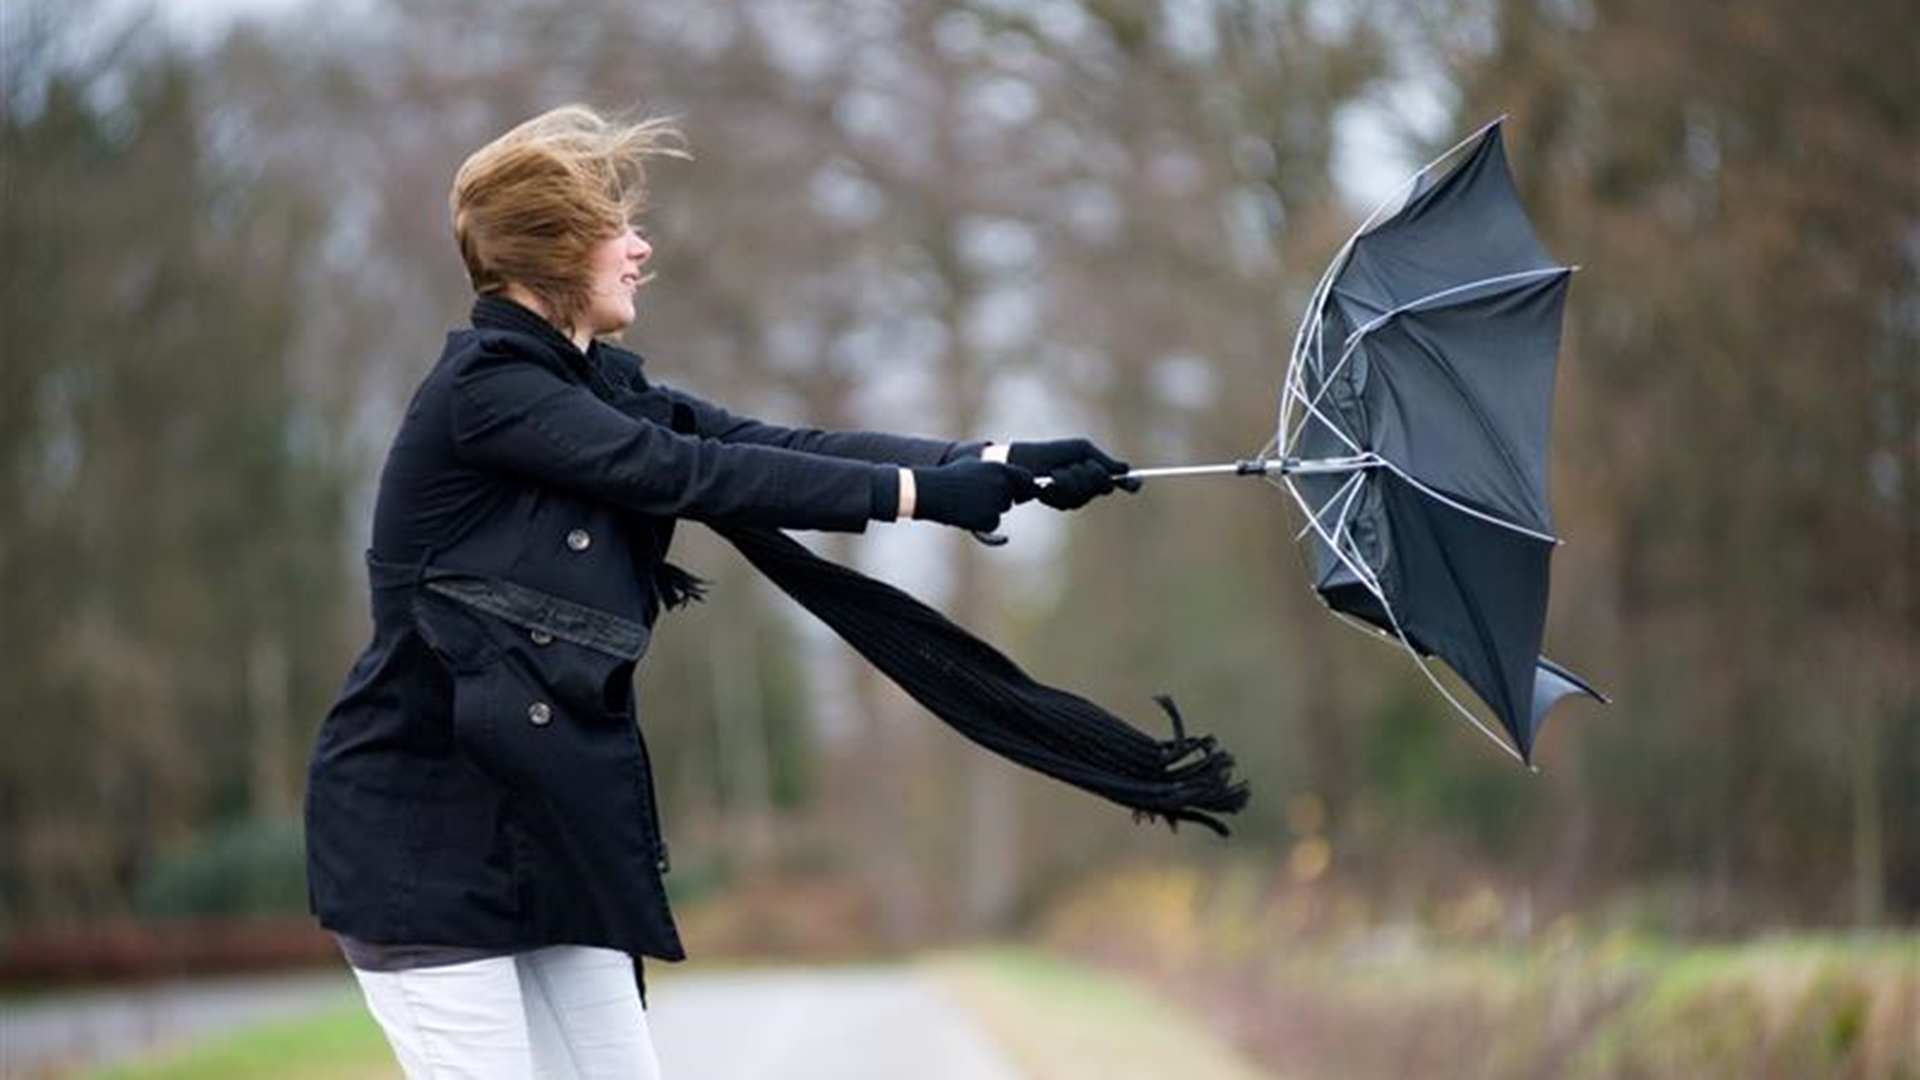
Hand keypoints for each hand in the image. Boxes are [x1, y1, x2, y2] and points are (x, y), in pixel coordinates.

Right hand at [911, 459, 1038, 531]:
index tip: (1019, 493)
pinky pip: (993, 524)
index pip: (1026, 478)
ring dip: (988, 510)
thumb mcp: (972, 463)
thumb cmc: (949, 476)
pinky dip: (982, 523)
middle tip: (977, 497)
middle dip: (999, 500)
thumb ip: (992, 469)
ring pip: (1000, 510)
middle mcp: (1002, 484)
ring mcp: (996, 501)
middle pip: (1010, 498)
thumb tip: (1005, 474)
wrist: (932, 491)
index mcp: (1000, 468)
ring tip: (967, 503)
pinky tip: (966, 514)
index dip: (1024, 486)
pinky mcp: (989, 518)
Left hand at [1006, 438, 1140, 509]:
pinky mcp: (1061, 504)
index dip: (1130, 483)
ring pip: (1085, 493)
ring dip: (1071, 479)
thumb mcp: (1081, 451)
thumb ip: (1103, 461)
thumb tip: (1126, 468)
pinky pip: (1069, 499)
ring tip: (1057, 471)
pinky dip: (1059, 486)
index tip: (1137, 483)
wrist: (1026, 461)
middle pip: (1104, 486)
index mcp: (1096, 471)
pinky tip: (1049, 480)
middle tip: (1078, 465)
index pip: (1118, 480)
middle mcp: (1089, 486)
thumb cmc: (1054, 453)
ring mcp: (1076, 497)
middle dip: (1092, 474)